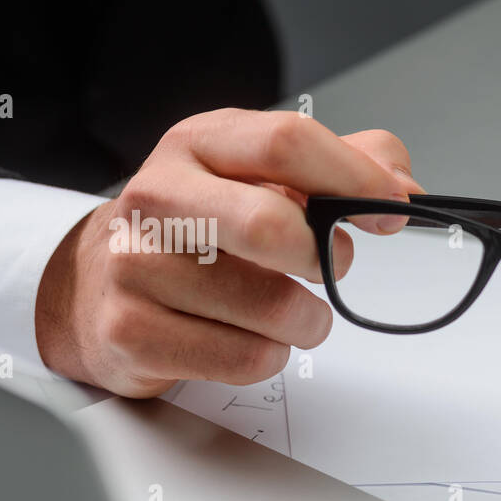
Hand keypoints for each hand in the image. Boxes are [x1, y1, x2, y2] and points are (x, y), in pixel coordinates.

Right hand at [34, 108, 421, 396]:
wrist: (98, 285)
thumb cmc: (200, 230)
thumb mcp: (264, 177)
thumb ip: (345, 165)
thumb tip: (403, 188)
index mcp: (198, 144)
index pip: (287, 143)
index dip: (355, 179)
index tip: (390, 210)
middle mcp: (158, 196)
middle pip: (273, 227)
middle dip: (323, 258)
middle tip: (328, 266)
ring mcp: (137, 266)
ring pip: (272, 309)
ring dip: (304, 321)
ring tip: (286, 311)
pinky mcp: (131, 333)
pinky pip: (247, 358)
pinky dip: (268, 357)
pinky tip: (246, 337)